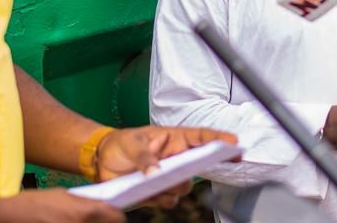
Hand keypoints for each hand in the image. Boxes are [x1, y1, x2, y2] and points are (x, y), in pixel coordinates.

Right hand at [0, 188, 125, 221]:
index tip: (116, 216)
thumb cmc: (33, 203)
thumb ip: (82, 201)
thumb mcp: (60, 195)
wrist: (7, 217)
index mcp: (83, 211)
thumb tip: (99, 205)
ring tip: (78, 221)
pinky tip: (67, 222)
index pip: (115, 216)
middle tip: (99, 220)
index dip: (117, 216)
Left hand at [96, 126, 236, 207]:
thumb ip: (144, 156)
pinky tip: (147, 192)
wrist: (102, 160)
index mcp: (173, 138)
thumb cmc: (121, 143)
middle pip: (197, 165)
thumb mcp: (131, 142)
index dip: (219, 140)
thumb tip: (156, 173)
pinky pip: (169, 200)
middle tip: (182, 172)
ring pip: (184, 186)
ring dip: (173, 187)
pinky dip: (161, 199)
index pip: (201, 137)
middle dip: (195, 170)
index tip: (234, 144)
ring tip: (153, 182)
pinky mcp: (159, 192)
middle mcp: (175, 157)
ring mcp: (169, 176)